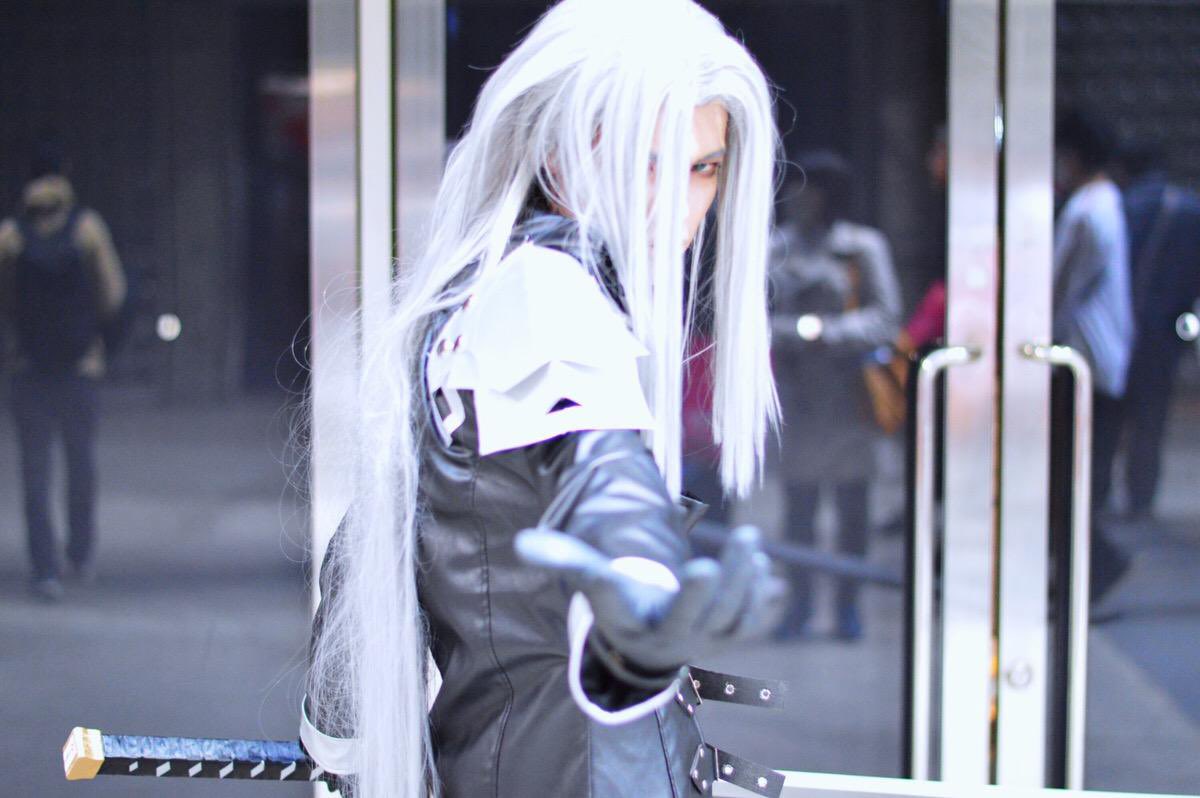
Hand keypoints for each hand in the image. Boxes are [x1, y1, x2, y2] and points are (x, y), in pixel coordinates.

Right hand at [515, 526, 786, 672]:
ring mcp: (708, 641)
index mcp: (633, 623)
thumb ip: (563, 559)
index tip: (663, 568)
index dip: (634, 587)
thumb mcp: (594, 582)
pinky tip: (766, 567)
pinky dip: (763, 599)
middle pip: (699, 617)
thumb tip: (522, 542)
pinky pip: (753, 622)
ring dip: (746, 581)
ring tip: (750, 541)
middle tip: (731, 547)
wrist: (649, 645)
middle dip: (717, 588)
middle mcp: (674, 638)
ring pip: (734, 619)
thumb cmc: (621, 604)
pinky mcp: (732, 635)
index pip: (633, 607)